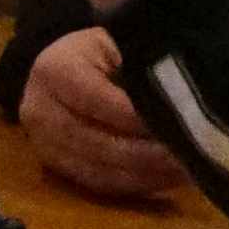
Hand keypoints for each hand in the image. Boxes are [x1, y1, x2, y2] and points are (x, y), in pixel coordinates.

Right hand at [15, 25, 181, 203]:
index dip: (138, 117)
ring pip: (100, 170)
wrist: (58, 67)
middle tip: (188, 154)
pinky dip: (135, 184)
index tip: (176, 124)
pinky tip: (166, 179)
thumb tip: (176, 100)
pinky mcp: (54, 167)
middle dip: (147, 153)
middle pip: (98, 142)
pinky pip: (99, 184)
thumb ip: (139, 69)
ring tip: (185, 170)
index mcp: (54, 71)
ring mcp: (43, 144)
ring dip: (146, 174)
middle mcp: (39, 111)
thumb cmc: (98, 52)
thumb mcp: (116, 44)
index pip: (100, 100)